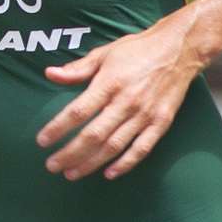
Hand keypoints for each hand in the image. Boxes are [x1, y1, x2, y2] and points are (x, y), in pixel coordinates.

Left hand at [35, 22, 207, 180]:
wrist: (179, 48)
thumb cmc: (138, 49)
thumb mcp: (105, 53)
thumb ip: (78, 68)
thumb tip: (50, 74)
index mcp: (110, 82)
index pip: (78, 111)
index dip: (58, 128)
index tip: (42, 141)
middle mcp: (127, 101)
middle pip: (93, 135)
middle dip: (70, 154)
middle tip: (52, 165)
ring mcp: (145, 114)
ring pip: (114, 146)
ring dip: (91, 163)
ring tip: (71, 173)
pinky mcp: (161, 122)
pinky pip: (142, 149)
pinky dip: (125, 164)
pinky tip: (109, 174)